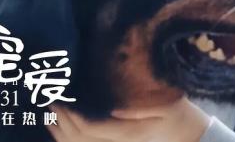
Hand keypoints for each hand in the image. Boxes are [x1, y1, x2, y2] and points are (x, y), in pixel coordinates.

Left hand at [47, 99, 210, 141]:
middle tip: (47, 98)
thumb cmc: (179, 116)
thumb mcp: (168, 107)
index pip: (90, 129)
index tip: (60, 97)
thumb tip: (114, 108)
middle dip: (60, 121)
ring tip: (47, 111)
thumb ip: (143, 108)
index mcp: (127, 135)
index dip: (72, 116)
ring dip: (59, 130)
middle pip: (78, 140)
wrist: (187, 135)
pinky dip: (67, 137)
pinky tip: (59, 124)